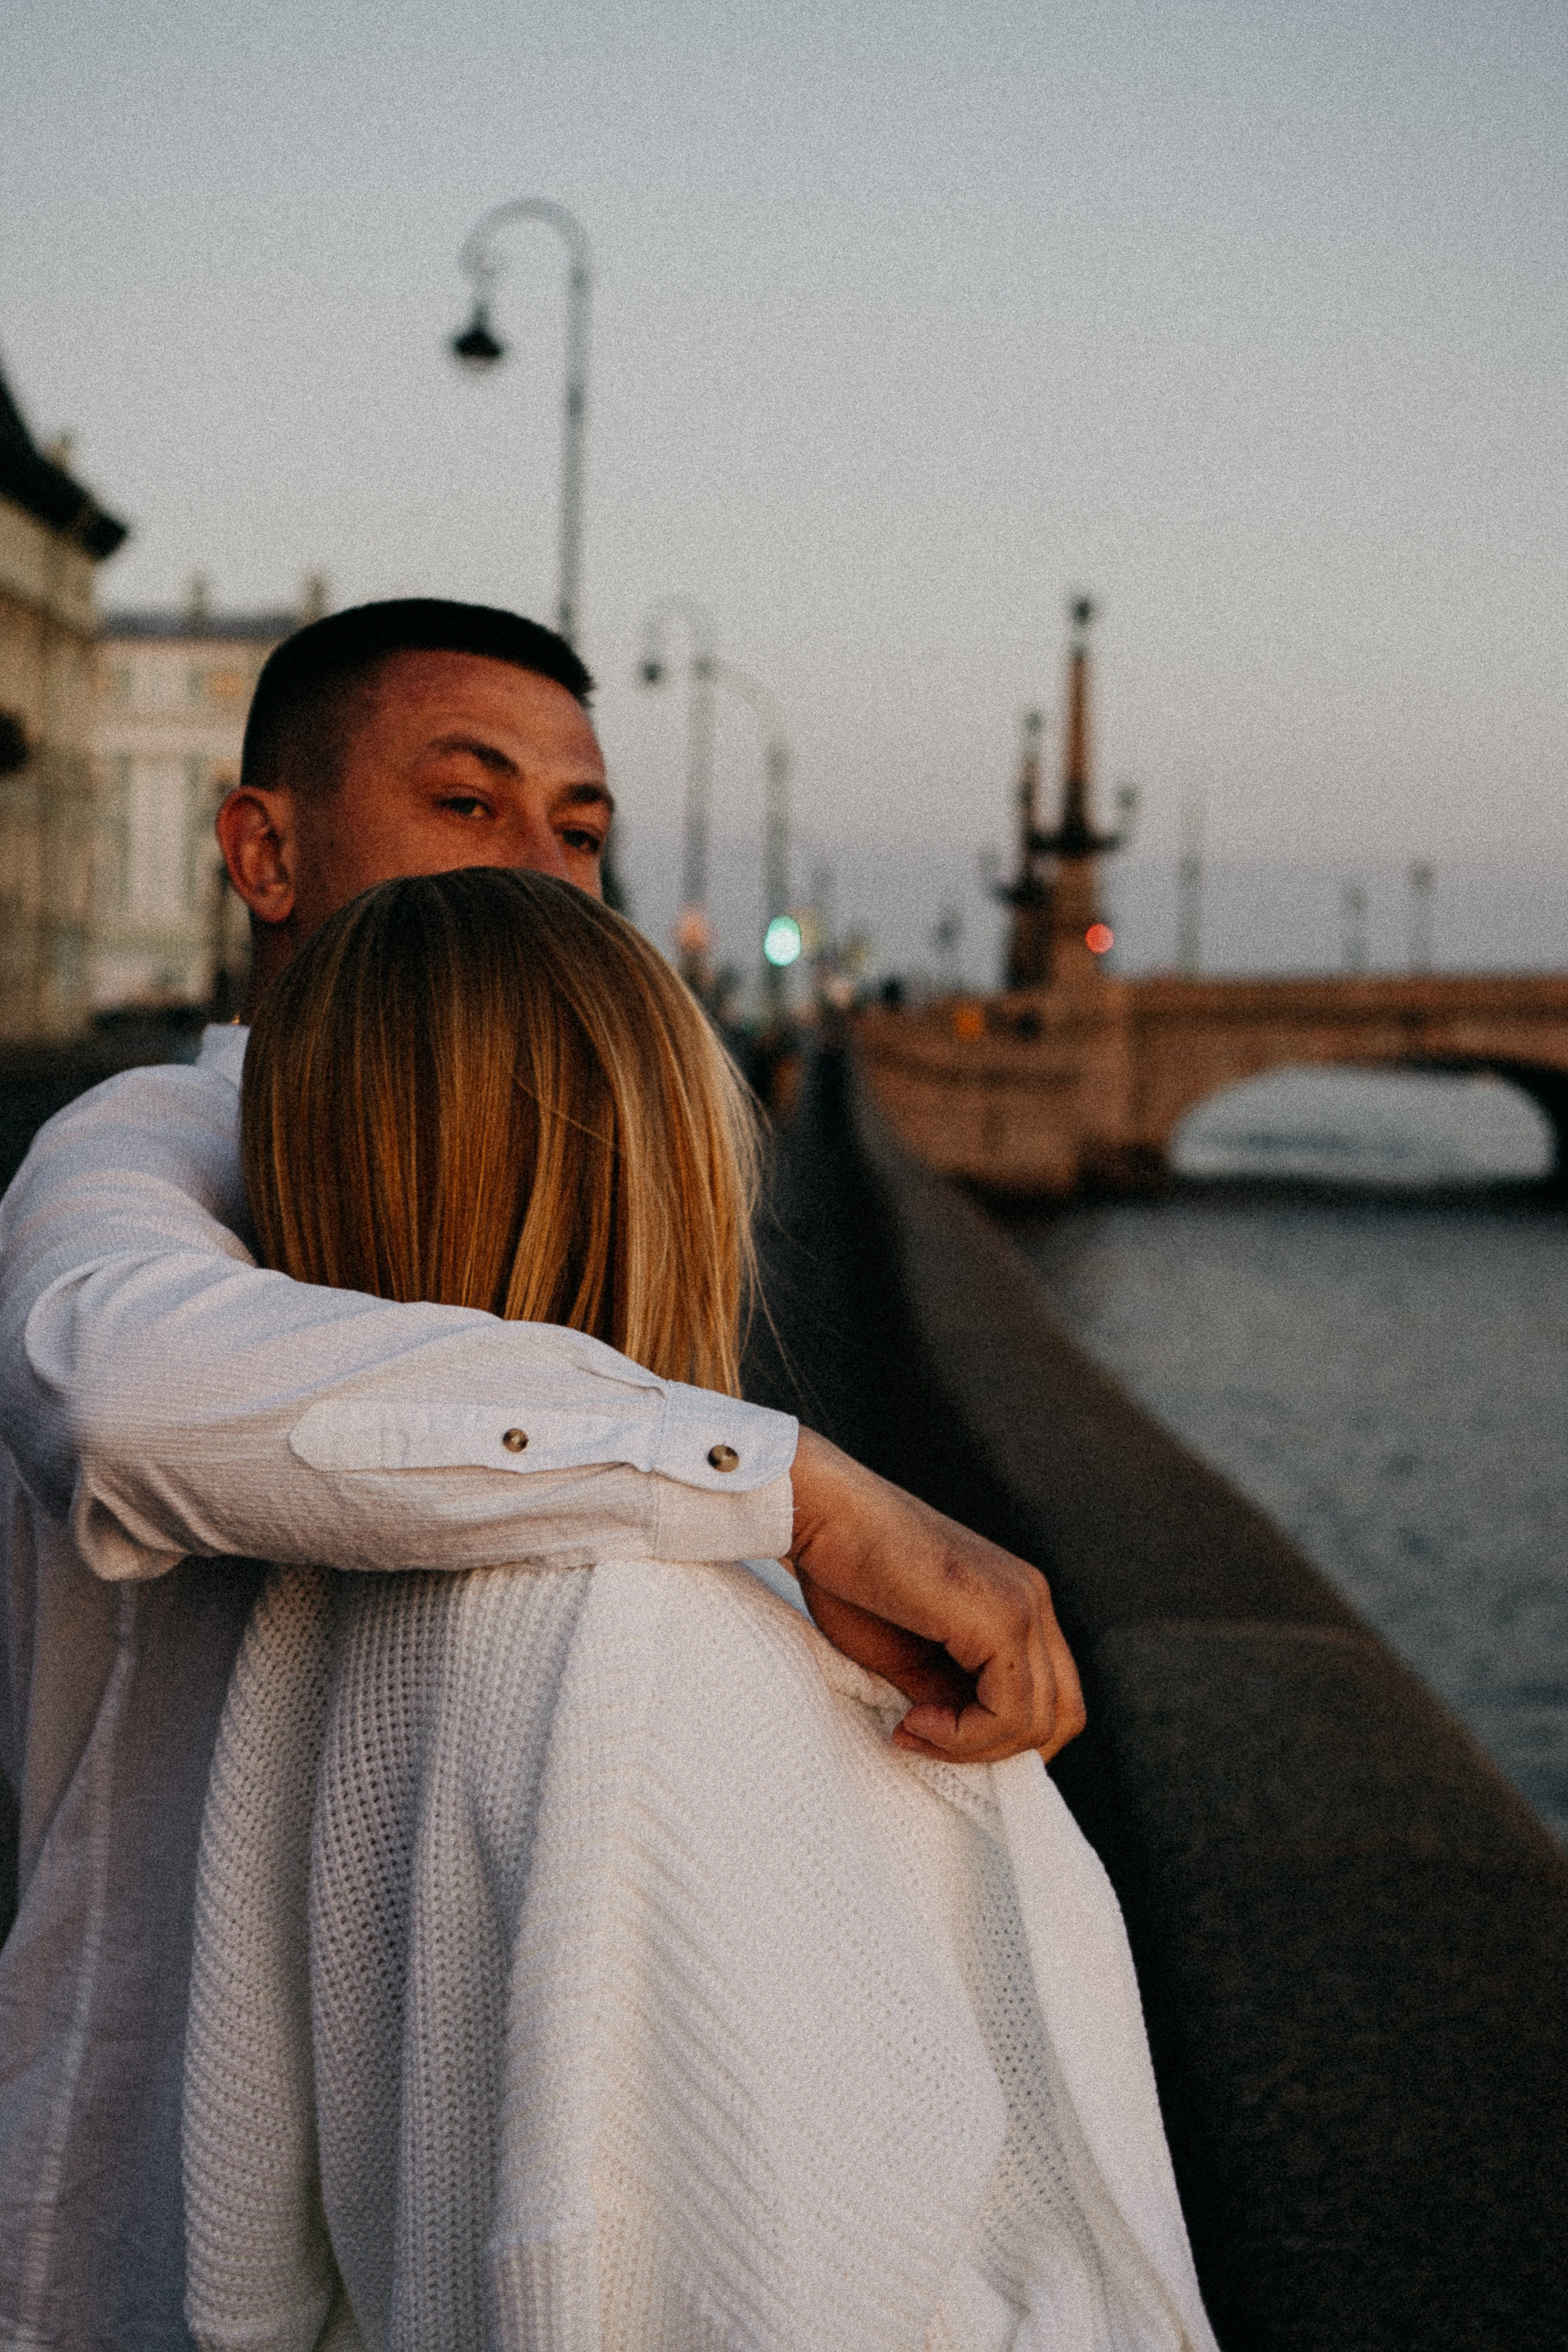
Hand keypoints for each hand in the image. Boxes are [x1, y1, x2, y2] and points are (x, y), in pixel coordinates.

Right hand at [785, 1428, 1084, 1764]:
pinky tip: (916, 1718)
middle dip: (995, 1750)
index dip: (997, 1738)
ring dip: (974, 1746)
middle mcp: (1034, 1600)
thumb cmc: (848, 1577)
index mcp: (1019, 1603)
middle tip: (925, 1739)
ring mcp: (1024, 1605)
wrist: (820, 1514)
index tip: (927, 1732)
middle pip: (1061, 1715)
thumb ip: (952, 1696)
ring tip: (912, 1727)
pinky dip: (965, 1735)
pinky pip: (1011, 1710)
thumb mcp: (909, 1657)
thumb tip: (972, 1745)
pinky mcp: (1001, 1617)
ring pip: (1042, 1720)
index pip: (1050, 1698)